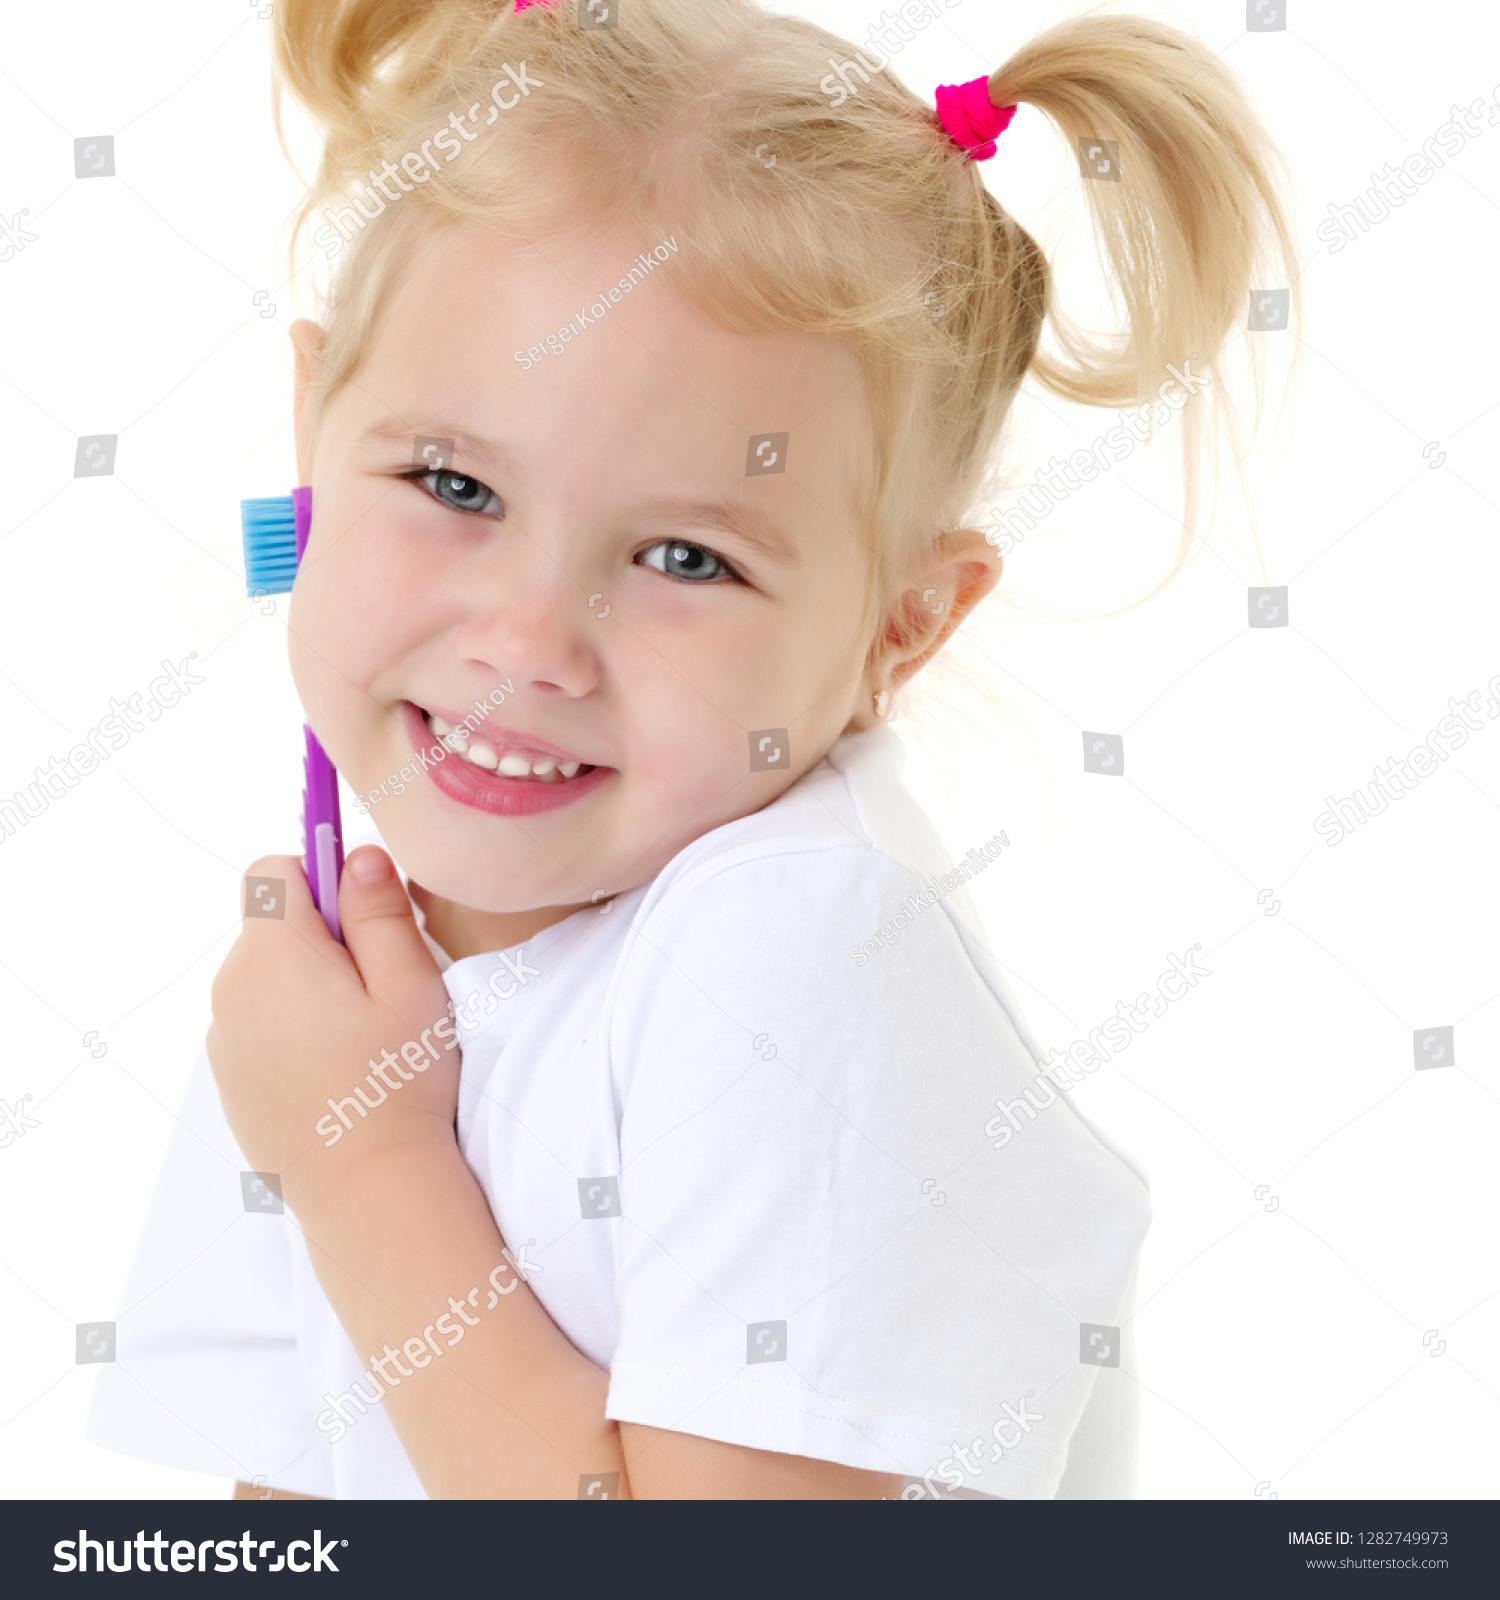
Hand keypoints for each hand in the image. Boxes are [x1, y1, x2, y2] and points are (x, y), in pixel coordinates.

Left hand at [207, 846, 458, 1214]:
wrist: (364, 1188)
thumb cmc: (395, 1085)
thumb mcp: (410, 984)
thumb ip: (380, 911)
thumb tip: (359, 855)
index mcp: (274, 954)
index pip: (274, 870)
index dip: (321, 876)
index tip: (364, 913)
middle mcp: (232, 987)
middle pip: (272, 924)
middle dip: (322, 936)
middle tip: (379, 987)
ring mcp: (224, 1035)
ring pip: (267, 975)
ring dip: (307, 983)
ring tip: (359, 1036)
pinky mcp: (230, 1075)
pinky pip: (258, 1021)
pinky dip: (292, 1026)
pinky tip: (335, 1069)